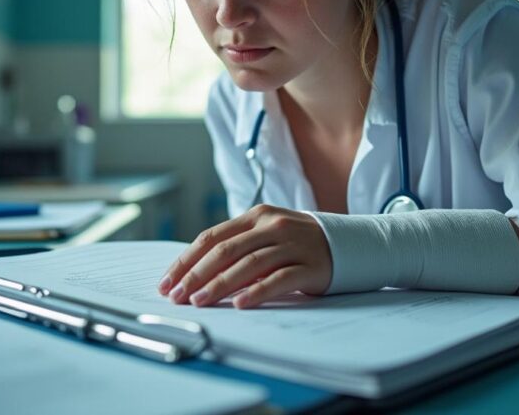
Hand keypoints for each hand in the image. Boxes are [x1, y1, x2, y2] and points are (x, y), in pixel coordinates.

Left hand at [158, 204, 332, 308]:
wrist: (351, 243)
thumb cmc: (300, 243)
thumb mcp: (267, 234)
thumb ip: (237, 246)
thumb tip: (195, 273)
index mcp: (256, 216)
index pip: (212, 237)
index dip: (186, 260)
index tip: (167, 281)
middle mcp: (272, 226)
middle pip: (225, 250)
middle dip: (196, 275)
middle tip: (177, 295)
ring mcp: (293, 245)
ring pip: (248, 264)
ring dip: (219, 284)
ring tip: (199, 301)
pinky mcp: (311, 266)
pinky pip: (279, 279)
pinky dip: (257, 291)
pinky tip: (240, 303)